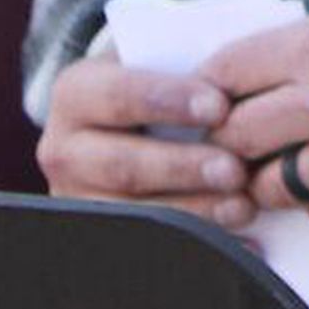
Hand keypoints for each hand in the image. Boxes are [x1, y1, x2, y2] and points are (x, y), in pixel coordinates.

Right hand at [39, 47, 256, 228]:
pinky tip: (244, 244)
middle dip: (182, 169)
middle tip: (234, 170)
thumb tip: (238, 70)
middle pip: (123, 165)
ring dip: (194, 213)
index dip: (168, 100)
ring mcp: (78, 199)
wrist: (125, 125)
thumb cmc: (159, 85)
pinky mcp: (102, 235)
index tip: (220, 107)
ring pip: (134, 214)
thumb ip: (184, 61)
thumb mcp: (157, 61)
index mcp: (75, 93)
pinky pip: (151, 247)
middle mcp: (64, 150)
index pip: (118, 96)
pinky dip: (202, 247)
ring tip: (243, 206)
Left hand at [199, 0, 308, 227]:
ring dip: (275, 175)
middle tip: (248, 136)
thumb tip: (245, 73)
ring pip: (271, 184)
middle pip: (235, 133)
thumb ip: (304, 41)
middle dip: (235, 137)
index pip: (223, 72)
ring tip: (295, 158)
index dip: (211, 88)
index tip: (213, 97)